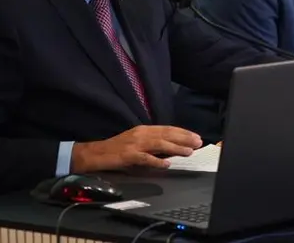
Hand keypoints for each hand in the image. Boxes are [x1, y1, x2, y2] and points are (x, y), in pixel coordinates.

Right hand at [71, 125, 202, 172]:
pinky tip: (167, 164)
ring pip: (159, 144)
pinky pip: (145, 158)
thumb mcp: (137, 143)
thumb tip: (171, 148)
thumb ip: (153, 144)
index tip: (195, 136)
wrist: (95, 154)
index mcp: (143, 130)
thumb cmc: (117, 150)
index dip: (182, 132)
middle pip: (166, 134)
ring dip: (175, 148)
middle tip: (198, 142)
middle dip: (184, 138)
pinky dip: (156, 160)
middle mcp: (141, 134)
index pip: (167, 129)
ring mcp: (134, 144)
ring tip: (188, 151)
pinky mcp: (128, 155)